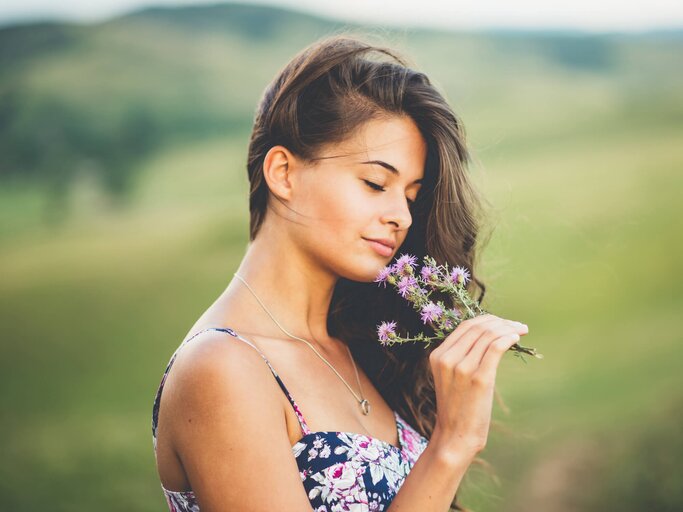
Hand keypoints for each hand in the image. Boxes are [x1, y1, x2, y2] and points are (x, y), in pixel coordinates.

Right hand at [428, 313, 528, 457]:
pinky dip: (508, 338)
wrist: (455, 436)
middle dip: (500, 322)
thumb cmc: (458, 407)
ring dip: (508, 329)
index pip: (465, 326)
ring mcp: (462, 368)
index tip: (503, 322)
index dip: (487, 320)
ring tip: (520, 331)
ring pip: (488, 335)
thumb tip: (487, 337)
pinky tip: (516, 339)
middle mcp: (448, 358)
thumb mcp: (450, 377)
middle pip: (477, 327)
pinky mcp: (479, 378)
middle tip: (517, 325)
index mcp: (438, 356)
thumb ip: (460, 357)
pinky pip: (496, 348)